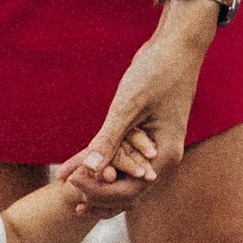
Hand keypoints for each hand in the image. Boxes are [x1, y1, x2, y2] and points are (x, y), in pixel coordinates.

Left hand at [61, 23, 206, 200]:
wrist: (176, 48)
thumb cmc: (156, 72)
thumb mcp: (129, 105)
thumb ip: (109, 139)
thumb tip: (89, 170)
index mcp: (164, 156)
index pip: (129, 191)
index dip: (98, 191)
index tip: (71, 181)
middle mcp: (162, 160)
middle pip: (128, 193)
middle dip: (97, 194)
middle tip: (66, 185)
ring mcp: (156, 152)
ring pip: (126, 181)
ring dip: (100, 187)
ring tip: (69, 187)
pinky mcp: (147, 140)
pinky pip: (125, 161)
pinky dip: (105, 167)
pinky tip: (81, 168)